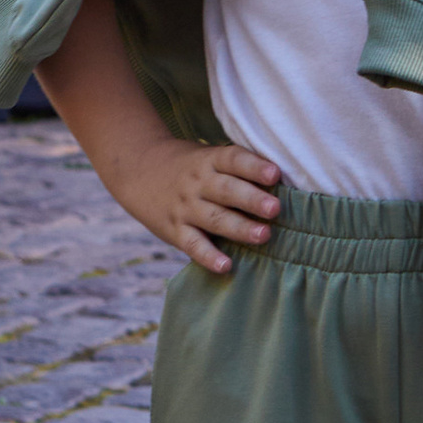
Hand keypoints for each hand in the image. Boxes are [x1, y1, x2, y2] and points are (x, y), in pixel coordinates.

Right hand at [115, 135, 282, 275]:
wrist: (138, 169)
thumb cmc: (190, 166)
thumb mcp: (209, 156)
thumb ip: (238, 167)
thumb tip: (284, 183)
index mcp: (210, 160)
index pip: (233, 159)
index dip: (254, 167)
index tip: (275, 174)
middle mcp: (198, 183)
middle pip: (227, 190)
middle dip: (252, 200)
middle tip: (275, 209)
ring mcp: (185, 207)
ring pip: (214, 218)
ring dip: (239, 228)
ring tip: (263, 235)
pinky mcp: (174, 230)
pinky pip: (192, 244)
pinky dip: (208, 256)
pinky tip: (226, 266)